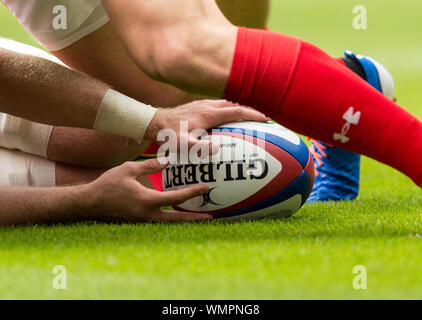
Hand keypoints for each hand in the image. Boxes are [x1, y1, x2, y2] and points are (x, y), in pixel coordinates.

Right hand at [88, 158, 210, 222]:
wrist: (90, 203)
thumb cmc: (108, 184)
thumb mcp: (129, 169)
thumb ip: (150, 165)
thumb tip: (167, 161)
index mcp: (147, 200)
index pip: (176, 198)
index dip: (193, 192)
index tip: (205, 188)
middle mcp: (147, 214)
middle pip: (177, 219)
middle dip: (194, 218)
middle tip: (210, 217)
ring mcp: (143, 221)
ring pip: (169, 223)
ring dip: (183, 220)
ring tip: (197, 216)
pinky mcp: (138, 221)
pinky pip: (159, 221)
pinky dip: (171, 218)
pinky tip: (176, 214)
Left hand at [144, 99, 268, 151]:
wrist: (157, 122)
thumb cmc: (170, 135)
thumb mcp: (183, 144)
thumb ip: (199, 147)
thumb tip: (217, 149)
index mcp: (208, 114)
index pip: (236, 111)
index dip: (252, 114)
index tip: (265, 118)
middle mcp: (208, 105)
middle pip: (235, 104)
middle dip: (250, 110)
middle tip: (263, 118)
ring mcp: (203, 103)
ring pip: (228, 103)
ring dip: (240, 108)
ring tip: (250, 117)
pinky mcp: (199, 105)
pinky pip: (220, 104)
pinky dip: (230, 108)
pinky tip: (230, 116)